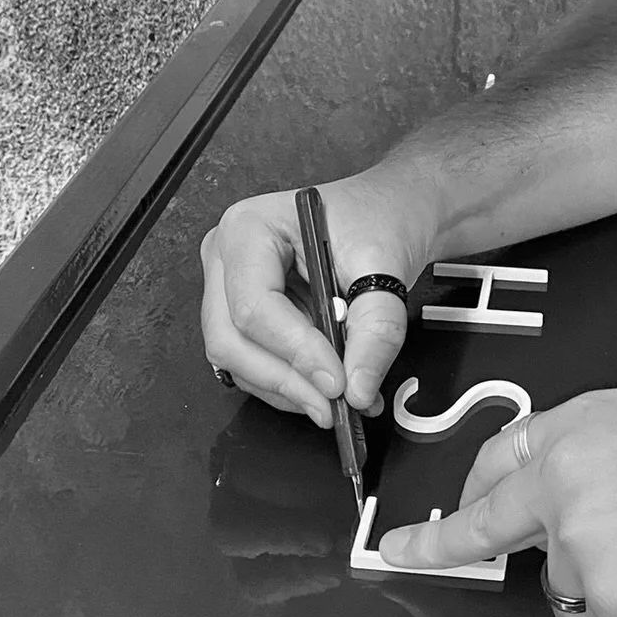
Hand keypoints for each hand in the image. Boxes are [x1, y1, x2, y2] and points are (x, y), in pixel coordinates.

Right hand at [200, 171, 432, 423]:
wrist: (389, 212)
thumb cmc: (378, 218)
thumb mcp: (384, 264)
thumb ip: (375, 329)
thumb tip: (357, 386)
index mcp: (248, 227)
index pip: (254, 304)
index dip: (294, 351)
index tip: (336, 381)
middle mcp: (226, 258)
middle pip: (232, 339)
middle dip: (286, 380)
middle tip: (336, 403)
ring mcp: (229, 290)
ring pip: (238, 361)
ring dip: (290, 389)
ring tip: (344, 397)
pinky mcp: (245, 319)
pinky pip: (253, 365)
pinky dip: (291, 385)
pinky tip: (328, 387)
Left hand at [378, 386, 616, 616]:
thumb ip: (603, 455)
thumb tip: (577, 496)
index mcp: (580, 428)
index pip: (496, 464)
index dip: (464, 497)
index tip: (422, 518)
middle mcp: (565, 483)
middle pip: (499, 533)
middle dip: (444, 549)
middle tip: (404, 556)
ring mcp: (582, 548)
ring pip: (570, 595)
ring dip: (614, 595)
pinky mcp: (612, 606)